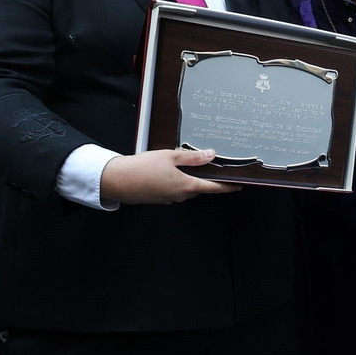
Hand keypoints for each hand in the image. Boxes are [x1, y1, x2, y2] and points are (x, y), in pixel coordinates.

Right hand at [99, 149, 240, 204]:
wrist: (116, 180)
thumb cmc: (143, 167)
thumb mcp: (170, 157)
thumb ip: (192, 157)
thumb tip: (211, 155)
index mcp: (186, 186)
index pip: (213, 188)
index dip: (227, 187)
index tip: (238, 186)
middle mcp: (180, 196)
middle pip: (198, 187)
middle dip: (203, 178)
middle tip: (207, 166)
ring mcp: (168, 199)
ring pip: (183, 188)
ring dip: (185, 179)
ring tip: (182, 165)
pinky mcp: (157, 199)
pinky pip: (171, 190)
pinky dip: (173, 182)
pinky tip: (165, 172)